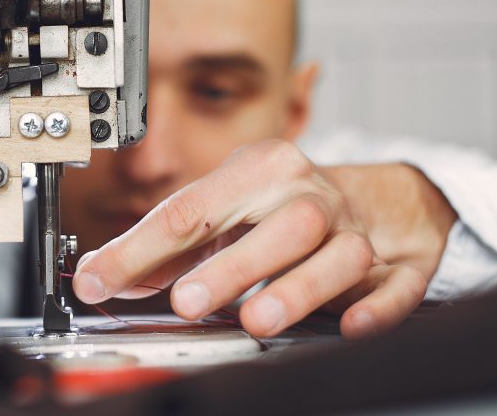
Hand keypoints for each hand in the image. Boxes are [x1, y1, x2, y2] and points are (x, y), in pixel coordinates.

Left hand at [72, 140, 432, 339]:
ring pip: (337, 255)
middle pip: (278, 226)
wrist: (378, 198)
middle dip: (232, 265)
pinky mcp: (398, 265)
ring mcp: (357, 229)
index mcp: (259, 171)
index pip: (192, 209)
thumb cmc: (283, 205)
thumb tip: (102, 274)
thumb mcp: (224, 210)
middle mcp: (310, 195)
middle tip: (187, 301)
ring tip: (257, 321)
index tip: (98, 280)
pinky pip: (394, 286)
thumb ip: (168, 247)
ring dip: (298, 289)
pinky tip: (350, 326)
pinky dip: (374, 307)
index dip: (141, 248)